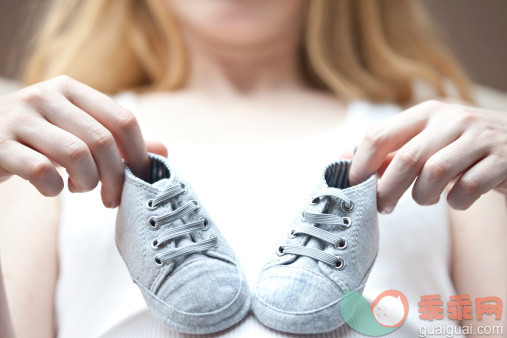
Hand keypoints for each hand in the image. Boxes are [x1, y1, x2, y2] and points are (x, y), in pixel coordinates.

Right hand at [0, 76, 166, 207]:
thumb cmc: (40, 138)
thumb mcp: (79, 131)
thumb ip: (119, 140)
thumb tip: (164, 151)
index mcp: (71, 89)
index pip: (122, 119)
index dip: (139, 153)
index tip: (140, 177)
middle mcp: (45, 96)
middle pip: (102, 141)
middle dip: (115, 177)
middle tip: (112, 197)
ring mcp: (19, 118)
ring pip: (75, 155)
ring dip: (87, 182)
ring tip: (80, 187)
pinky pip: (41, 171)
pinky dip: (54, 188)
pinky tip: (52, 188)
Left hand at [349, 100, 506, 212]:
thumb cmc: (462, 148)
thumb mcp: (427, 142)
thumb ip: (389, 152)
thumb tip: (339, 161)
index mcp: (426, 113)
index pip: (379, 135)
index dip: (360, 166)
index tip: (354, 187)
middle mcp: (452, 119)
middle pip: (406, 159)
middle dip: (388, 190)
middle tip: (383, 207)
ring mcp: (480, 137)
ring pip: (435, 173)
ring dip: (423, 196)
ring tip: (427, 199)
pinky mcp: (503, 158)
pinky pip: (468, 188)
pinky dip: (456, 202)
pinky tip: (457, 199)